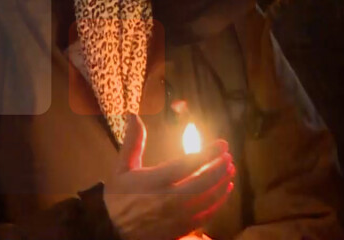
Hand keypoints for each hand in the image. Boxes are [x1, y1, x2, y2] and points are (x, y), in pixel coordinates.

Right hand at [104, 115, 234, 239]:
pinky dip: (218, 202)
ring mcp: (177, 216)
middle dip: (219, 168)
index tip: (222, 144)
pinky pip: (206, 215)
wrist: (114, 231)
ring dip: (222, 183)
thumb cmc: (118, 198)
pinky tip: (224, 192)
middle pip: (203, 182)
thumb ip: (132, 142)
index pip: (187, 164)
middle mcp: (168, 199)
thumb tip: (133, 114)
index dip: (208, 153)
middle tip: (228, 157)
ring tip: (230, 170)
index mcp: (154, 181)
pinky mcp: (181, 228)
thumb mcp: (121, 169)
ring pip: (208, 199)